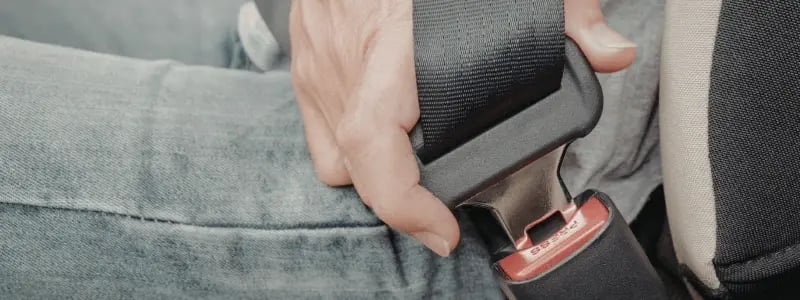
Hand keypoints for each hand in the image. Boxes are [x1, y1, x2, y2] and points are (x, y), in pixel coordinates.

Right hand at [289, 0, 634, 256]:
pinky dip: (348, 153)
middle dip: (403, 200)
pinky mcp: (303, 65)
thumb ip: (568, 13)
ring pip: (336, 158)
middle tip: (442, 206)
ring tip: (416, 173)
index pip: (374, 142)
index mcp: (389, 42)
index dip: (403, 202)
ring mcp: (316, 64)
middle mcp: (344, 60)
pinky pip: (319, 137)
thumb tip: (614, 53)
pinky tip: (383, 142)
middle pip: (360, 167)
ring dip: (376, 177)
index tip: (440, 228)